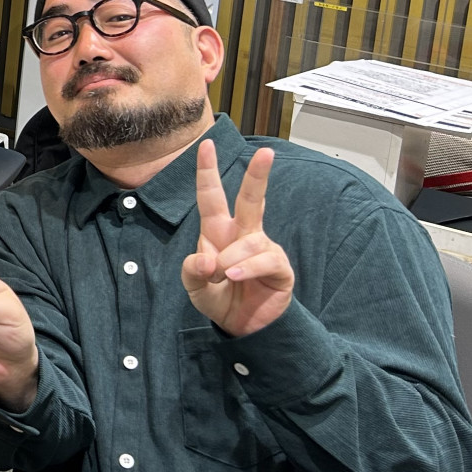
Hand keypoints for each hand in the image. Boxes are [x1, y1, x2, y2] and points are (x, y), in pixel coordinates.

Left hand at [182, 141, 292, 337]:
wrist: (242, 327)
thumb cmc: (219, 298)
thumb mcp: (194, 286)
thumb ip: (192, 271)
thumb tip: (206, 259)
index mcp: (218, 231)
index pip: (211, 196)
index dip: (207, 171)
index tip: (206, 144)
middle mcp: (243, 234)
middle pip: (251, 199)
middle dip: (258, 176)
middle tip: (266, 153)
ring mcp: (264, 249)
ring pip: (250, 240)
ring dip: (230, 259)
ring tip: (221, 276)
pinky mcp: (280, 268)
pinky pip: (265, 260)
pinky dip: (246, 268)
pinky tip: (235, 276)